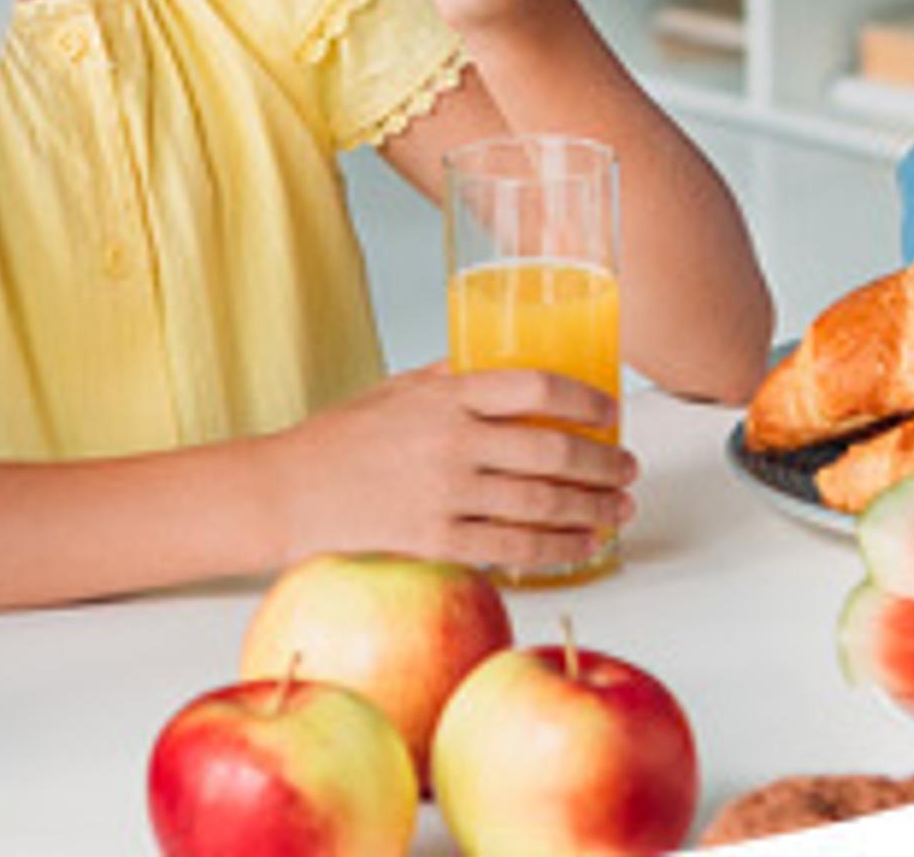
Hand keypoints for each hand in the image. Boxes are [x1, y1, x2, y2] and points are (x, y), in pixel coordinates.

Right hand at [266, 363, 635, 578]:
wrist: (284, 492)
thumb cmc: (340, 438)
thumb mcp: (397, 389)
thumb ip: (453, 378)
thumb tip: (508, 365)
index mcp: (445, 395)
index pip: (534, 385)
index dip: (584, 398)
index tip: (609, 409)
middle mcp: (451, 441)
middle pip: (551, 449)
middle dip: (603, 462)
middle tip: (628, 467)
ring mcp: (444, 493)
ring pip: (541, 503)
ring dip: (593, 507)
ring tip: (620, 508)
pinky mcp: (435, 540)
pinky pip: (513, 548)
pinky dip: (557, 548)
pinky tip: (582, 545)